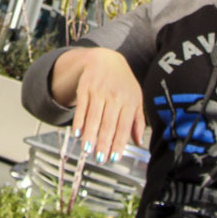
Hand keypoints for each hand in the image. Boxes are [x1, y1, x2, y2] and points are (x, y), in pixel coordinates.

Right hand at [55, 46, 144, 164]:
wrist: (105, 58)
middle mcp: (115, 96)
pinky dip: (79, 121)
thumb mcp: (135, 97)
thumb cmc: (122, 82)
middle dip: (104, 143)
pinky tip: (77, 133)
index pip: (124, 126)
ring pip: (94, 117)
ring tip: (87, 150)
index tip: (114, 157)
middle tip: (100, 159)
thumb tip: (138, 142)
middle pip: (108, 124)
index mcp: (130, 100)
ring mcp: (99, 91)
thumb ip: (138, 120)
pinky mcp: (86, 87)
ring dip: (90, 135)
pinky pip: (82, 107)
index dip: (119, 143)